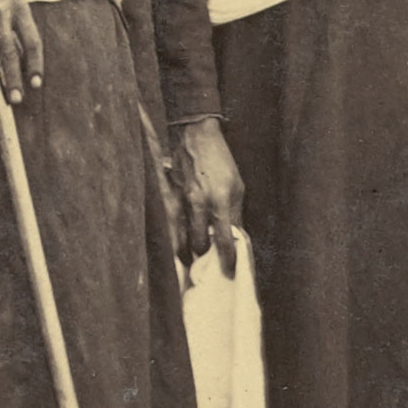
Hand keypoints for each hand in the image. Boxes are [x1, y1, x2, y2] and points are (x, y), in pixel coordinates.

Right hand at [0, 0, 43, 97]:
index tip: (36, 84)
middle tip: (15, 100)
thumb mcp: (7, 6)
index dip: (35, 65)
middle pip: (9, 54)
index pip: (32, 41)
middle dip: (12, 80)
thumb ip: (15, 30)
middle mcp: (1, 12)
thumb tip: (21, 67)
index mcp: (19, 7)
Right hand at [173, 119, 246, 268]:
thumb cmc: (220, 160)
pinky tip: (180, 239)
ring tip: (192, 256)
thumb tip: (235, 235)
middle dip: (202, 257)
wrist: (195, 137)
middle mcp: (199, 204)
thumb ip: (235, 213)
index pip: (224, 239)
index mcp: (220, 200)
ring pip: (180, 238)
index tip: (230, 271)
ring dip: (187, 250)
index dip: (227, 259)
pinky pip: (173, 225)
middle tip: (208, 262)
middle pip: (198, 244)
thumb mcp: (237, 186)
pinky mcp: (170, 197)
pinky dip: (177, 235)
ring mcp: (182, 201)